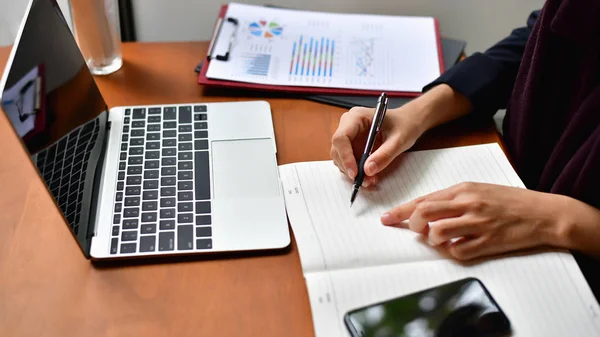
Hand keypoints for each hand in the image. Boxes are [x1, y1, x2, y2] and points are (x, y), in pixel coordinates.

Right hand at [330, 105, 424, 186]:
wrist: (408, 122)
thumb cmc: (404, 125)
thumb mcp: (399, 140)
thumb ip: (384, 155)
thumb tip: (368, 170)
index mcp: (356, 117)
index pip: (341, 138)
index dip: (345, 156)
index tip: (355, 173)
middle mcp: (348, 126)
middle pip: (338, 150)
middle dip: (349, 168)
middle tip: (365, 181)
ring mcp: (349, 137)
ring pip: (341, 158)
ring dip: (353, 172)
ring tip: (371, 179)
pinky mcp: (352, 146)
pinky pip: (349, 162)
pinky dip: (357, 172)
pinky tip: (370, 175)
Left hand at [380, 182, 561, 260]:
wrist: (543, 213)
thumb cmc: (509, 201)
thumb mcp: (478, 190)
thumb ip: (452, 199)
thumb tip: (424, 210)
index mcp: (463, 189)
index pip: (423, 199)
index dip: (401, 210)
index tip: (386, 218)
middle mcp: (468, 204)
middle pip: (424, 213)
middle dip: (412, 224)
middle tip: (415, 230)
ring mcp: (477, 223)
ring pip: (437, 233)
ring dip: (432, 239)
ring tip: (439, 239)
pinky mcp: (488, 242)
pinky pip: (458, 251)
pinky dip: (452, 252)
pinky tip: (458, 247)